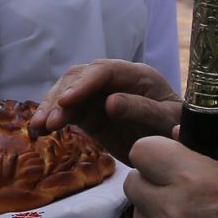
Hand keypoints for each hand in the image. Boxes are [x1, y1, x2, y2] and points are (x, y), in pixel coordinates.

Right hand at [31, 58, 181, 161]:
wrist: (177, 146)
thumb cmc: (178, 128)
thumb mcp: (168, 120)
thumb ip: (141, 109)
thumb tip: (110, 102)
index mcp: (136, 75)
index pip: (104, 71)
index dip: (83, 84)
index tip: (66, 101)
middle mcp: (115, 80)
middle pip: (80, 78)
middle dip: (61, 98)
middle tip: (48, 122)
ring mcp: (100, 96)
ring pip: (68, 92)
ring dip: (51, 108)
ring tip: (38, 128)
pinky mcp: (92, 114)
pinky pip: (68, 111)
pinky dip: (53, 118)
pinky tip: (39, 131)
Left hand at [123, 135, 217, 217]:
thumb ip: (215, 142)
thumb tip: (176, 131)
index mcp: (191, 178)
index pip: (142, 151)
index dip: (157, 155)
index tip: (172, 164)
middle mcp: (169, 208)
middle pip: (133, 182)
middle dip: (152, 183)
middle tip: (179, 193)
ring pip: (137, 214)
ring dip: (155, 214)